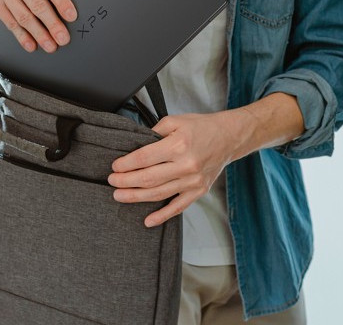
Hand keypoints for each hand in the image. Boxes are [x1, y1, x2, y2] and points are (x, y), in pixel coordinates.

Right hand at [0, 0, 76, 52]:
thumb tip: (65, 11)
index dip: (62, 2)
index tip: (71, 17)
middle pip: (37, 4)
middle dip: (53, 24)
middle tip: (63, 38)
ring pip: (24, 17)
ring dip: (39, 34)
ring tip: (50, 45)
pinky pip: (11, 24)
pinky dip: (23, 37)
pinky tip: (32, 44)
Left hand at [107, 111, 246, 227]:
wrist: (230, 137)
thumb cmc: (202, 127)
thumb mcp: (176, 120)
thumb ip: (154, 131)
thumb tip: (136, 145)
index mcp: (178, 145)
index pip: (144, 158)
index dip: (126, 164)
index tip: (115, 166)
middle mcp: (186, 165)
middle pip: (148, 178)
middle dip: (126, 181)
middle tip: (112, 182)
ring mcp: (193, 181)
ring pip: (159, 194)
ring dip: (136, 197)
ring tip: (120, 196)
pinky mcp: (198, 191)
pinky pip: (178, 207)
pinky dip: (162, 216)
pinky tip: (148, 220)